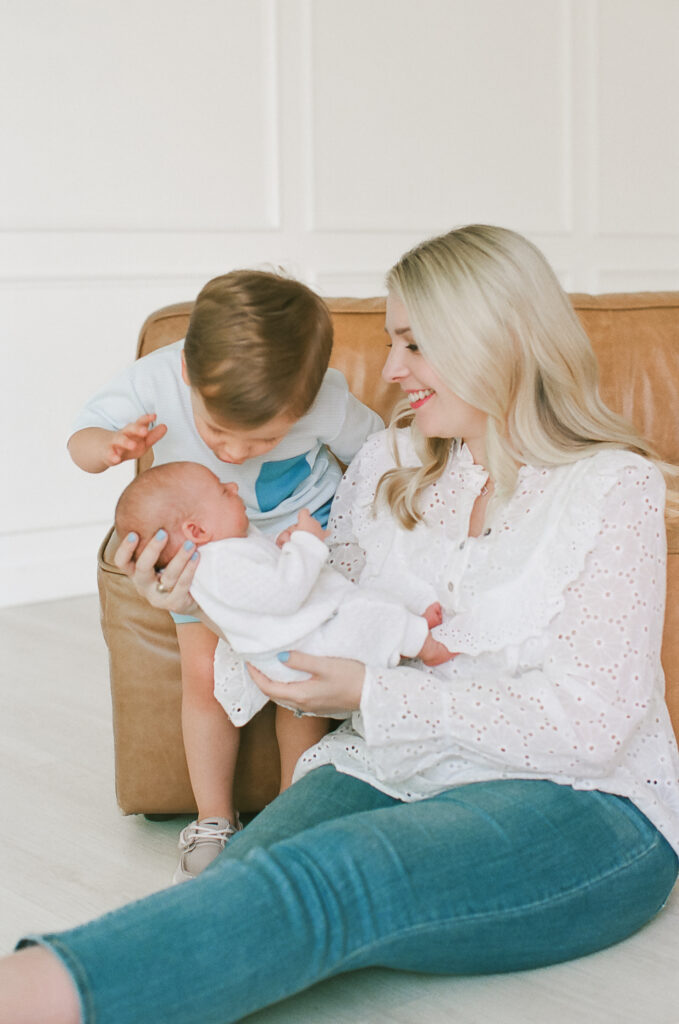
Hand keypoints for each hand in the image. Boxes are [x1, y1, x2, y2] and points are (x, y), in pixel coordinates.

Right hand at [106, 414, 166, 466]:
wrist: (104, 450)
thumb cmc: (128, 445)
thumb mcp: (142, 441)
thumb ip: (153, 435)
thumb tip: (165, 427)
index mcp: (133, 431)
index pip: (140, 422)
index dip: (146, 419)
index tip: (154, 416)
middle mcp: (124, 434)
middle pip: (130, 429)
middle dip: (137, 429)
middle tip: (145, 431)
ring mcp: (115, 443)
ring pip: (119, 440)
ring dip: (126, 442)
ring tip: (133, 445)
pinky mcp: (108, 454)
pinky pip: (109, 454)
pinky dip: (112, 456)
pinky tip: (116, 459)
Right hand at [113, 530, 199, 613]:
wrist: (191, 598)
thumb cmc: (173, 570)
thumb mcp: (161, 558)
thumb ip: (159, 542)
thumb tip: (164, 509)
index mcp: (135, 572)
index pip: (121, 561)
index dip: (125, 549)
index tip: (134, 533)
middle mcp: (142, 585)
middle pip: (142, 568)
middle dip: (152, 549)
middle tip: (163, 532)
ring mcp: (157, 597)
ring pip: (168, 576)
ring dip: (180, 557)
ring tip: (190, 544)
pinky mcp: (173, 604)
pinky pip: (182, 584)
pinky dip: (190, 569)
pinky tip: (197, 556)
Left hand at [246, 652, 364, 715]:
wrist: (372, 695)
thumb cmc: (351, 677)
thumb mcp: (325, 665)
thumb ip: (301, 661)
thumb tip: (279, 657)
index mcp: (301, 696)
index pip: (268, 688)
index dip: (256, 676)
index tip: (249, 662)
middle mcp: (303, 705)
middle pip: (274, 695)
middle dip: (262, 681)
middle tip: (256, 665)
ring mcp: (311, 708)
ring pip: (284, 698)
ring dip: (274, 685)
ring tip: (270, 669)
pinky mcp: (319, 706)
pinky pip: (295, 699)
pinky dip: (286, 688)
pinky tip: (291, 678)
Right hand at [275, 509, 326, 547]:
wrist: (308, 552)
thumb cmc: (298, 542)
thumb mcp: (286, 536)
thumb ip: (287, 533)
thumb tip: (288, 536)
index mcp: (306, 519)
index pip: (304, 512)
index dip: (300, 516)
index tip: (299, 520)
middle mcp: (314, 522)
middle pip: (308, 521)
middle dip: (303, 526)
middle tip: (298, 536)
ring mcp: (320, 529)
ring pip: (315, 526)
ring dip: (311, 530)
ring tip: (306, 539)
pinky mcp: (323, 536)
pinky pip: (326, 532)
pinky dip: (324, 533)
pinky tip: (327, 533)